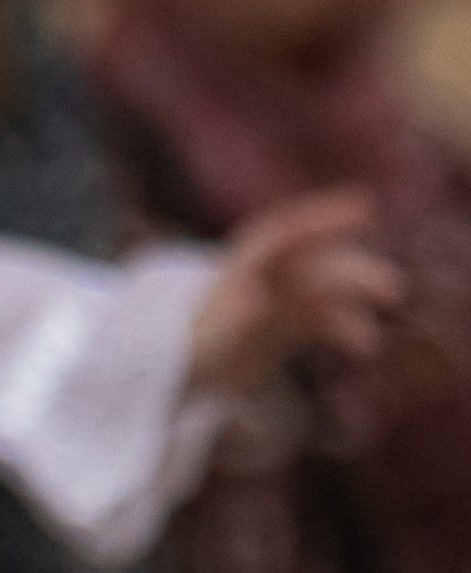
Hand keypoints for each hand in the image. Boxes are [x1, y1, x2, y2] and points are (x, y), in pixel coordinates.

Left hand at [188, 186, 401, 391]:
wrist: (180, 367)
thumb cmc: (190, 347)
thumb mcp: (207, 336)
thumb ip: (234, 319)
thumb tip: (256, 304)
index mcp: (241, 264)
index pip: (284, 231)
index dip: (323, 216)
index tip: (363, 205)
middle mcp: (265, 274)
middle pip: (314, 264)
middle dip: (353, 271)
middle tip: (391, 286)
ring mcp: (280, 297)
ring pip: (326, 288)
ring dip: (357, 294)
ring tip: (389, 304)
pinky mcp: (289, 322)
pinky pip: (325, 319)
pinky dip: (346, 329)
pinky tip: (365, 346)